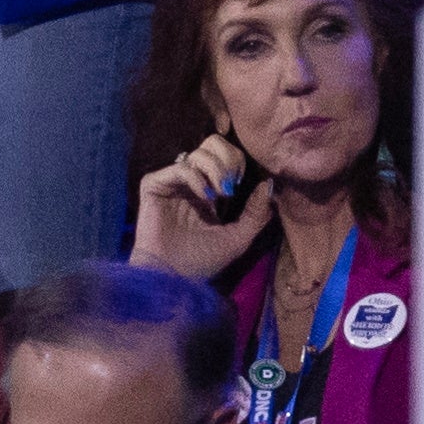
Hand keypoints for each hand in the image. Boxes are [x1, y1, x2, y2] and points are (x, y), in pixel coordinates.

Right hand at [130, 129, 278, 279]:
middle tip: (231, 185)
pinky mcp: (154, 185)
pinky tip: (204, 196)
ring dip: (215, 169)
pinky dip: (196, 178)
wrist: (172, 276)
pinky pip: (179, 168)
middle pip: (211, 147)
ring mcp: (172, 184)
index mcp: (208, 194)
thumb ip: (255, 214)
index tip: (242, 185)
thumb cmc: (201, 261)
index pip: (224, 159)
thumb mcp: (237, 239)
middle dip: (227, 160)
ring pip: (197, 154)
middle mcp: (190, 185)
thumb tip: (269, 185)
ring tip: (220, 193)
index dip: (236, 164)